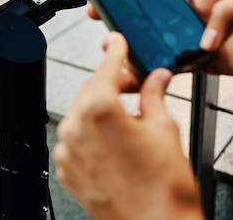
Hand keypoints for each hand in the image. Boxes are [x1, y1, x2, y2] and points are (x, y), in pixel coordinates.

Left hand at [53, 32, 203, 219]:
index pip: (107, 68)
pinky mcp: (67, 171)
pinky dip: (92, 133)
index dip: (116, 52)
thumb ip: (154, 97)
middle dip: (114, 83)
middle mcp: (77, 129)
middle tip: (137, 84)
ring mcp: (69, 152)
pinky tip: (116, 140)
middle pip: (92, 90)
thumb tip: (155, 79)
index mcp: (100, 111)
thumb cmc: (164, 190)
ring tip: (130, 118)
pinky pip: (76, 139)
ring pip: (82, 114)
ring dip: (103, 109)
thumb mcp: (165, 130)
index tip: (117, 42)